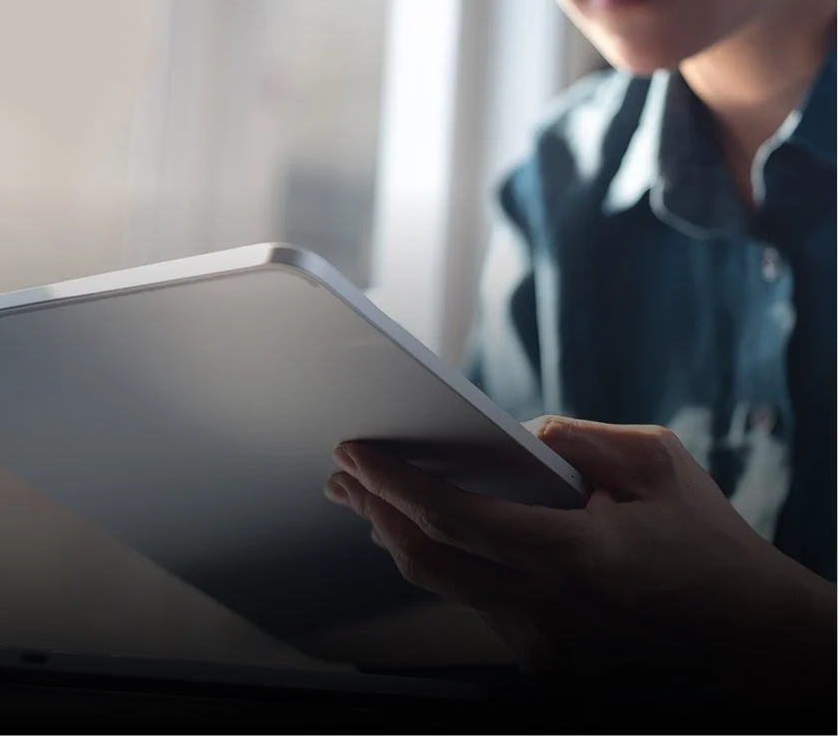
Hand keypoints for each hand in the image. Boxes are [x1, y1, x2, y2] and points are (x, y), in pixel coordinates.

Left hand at [325, 417, 834, 697]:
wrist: (748, 632)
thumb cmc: (706, 543)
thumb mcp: (655, 463)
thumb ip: (577, 439)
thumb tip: (516, 435)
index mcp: (575, 554)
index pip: (455, 516)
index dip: (395, 482)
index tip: (358, 453)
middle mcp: (548, 605)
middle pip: (427, 558)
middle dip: (374, 510)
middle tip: (343, 476)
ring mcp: (542, 639)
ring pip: (445, 584)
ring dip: (400, 537)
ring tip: (369, 500)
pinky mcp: (543, 656)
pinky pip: (476, 602)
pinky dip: (443, 564)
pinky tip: (427, 536)